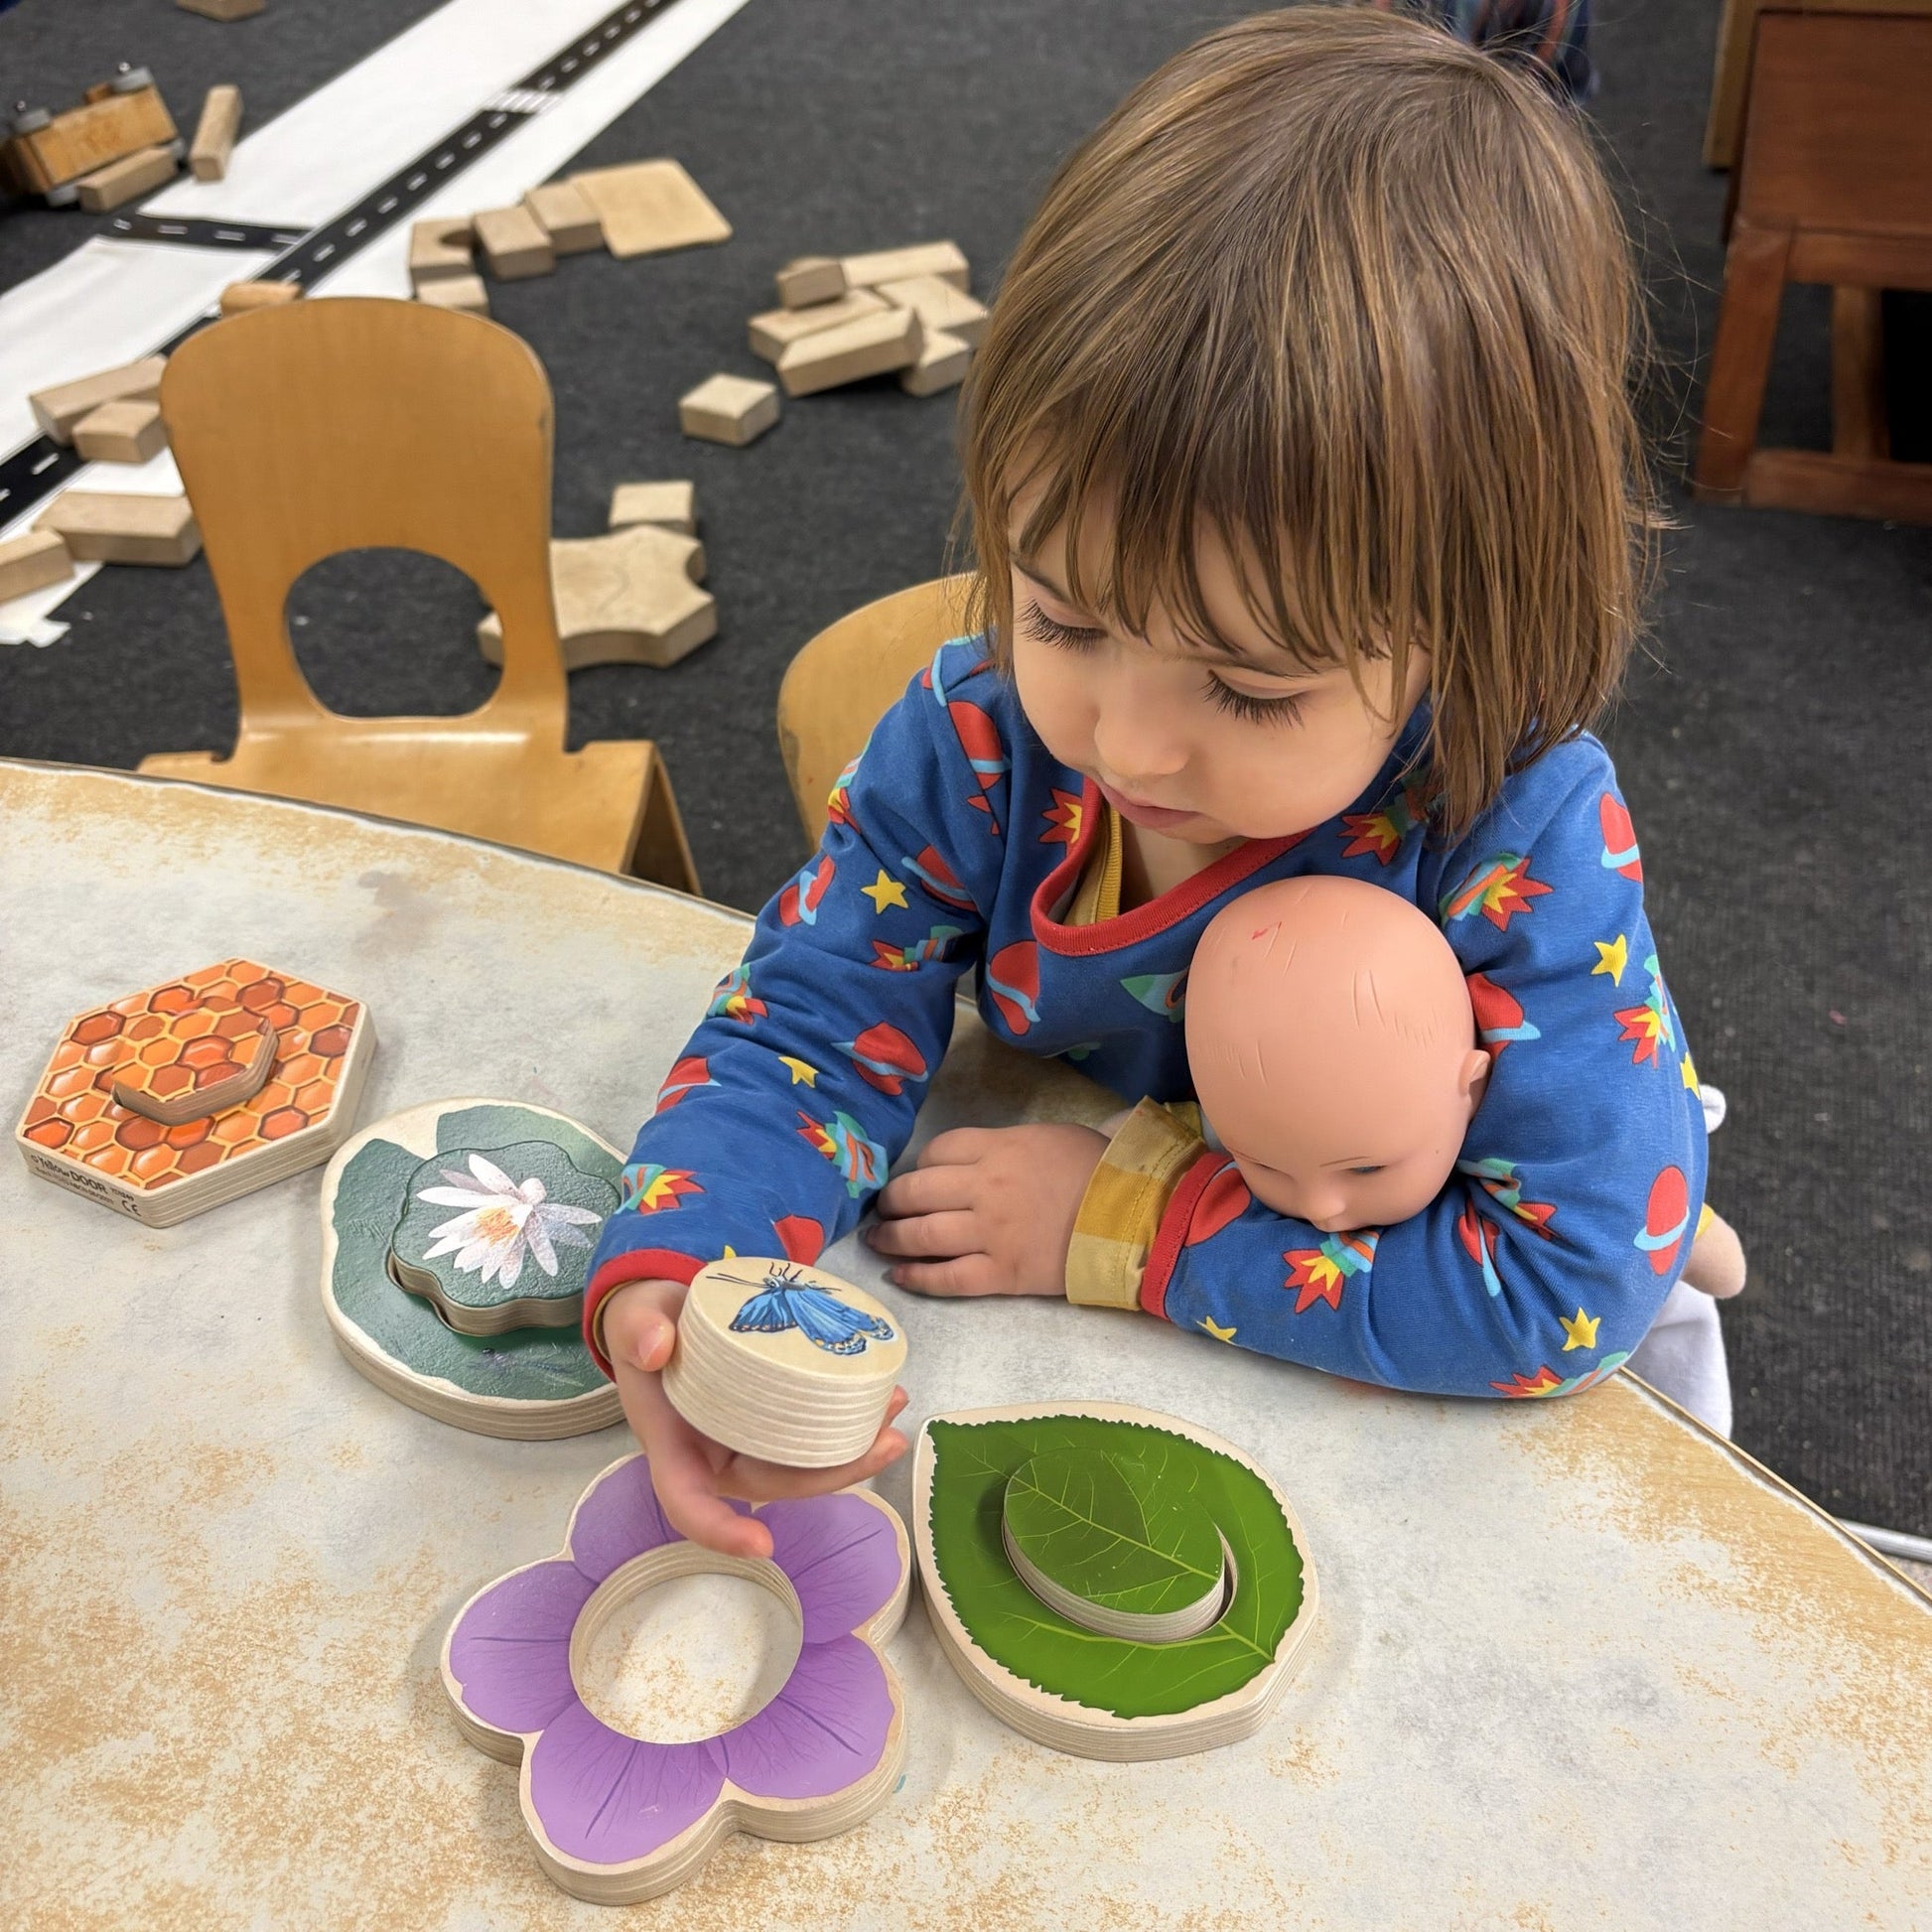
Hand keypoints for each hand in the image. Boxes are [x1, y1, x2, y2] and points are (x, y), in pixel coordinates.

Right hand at [599, 1277, 910, 1560]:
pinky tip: (881, 1396)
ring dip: (852, 1450)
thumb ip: (638, 1329)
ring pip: (800, 1465)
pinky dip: (846, 1421)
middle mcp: (716, 1456)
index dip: (721, 1532)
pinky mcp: (773, 1419)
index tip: (762, 1547)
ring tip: (893, 1410)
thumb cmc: (645, 1326)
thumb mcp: (633, 1319)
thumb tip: (655, 1347)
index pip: (689, 1504)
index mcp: (674, 1447)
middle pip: (774, 1486)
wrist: (668, 1315)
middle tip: (887, 1441)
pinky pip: (810, 1433)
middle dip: (831, 1475)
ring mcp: (748, 1441)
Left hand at [864, 1122, 1109, 1296]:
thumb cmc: (1099, 1170)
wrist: (1133, 1215)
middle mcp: (982, 1187)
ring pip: (922, 1235)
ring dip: (891, 1238)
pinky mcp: (1001, 1273)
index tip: (913, 1177)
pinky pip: (947, 1277)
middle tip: (882, 1210)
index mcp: (996, 1148)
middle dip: (891, 1202)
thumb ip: (1008, 1145)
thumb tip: (982, 1158)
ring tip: (877, 1241)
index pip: (936, 1152)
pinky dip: (917, 1277)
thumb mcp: (1049, 1137)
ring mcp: (989, 1233)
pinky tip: (898, 1276)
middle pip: (917, 1191)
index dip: (917, 1166)